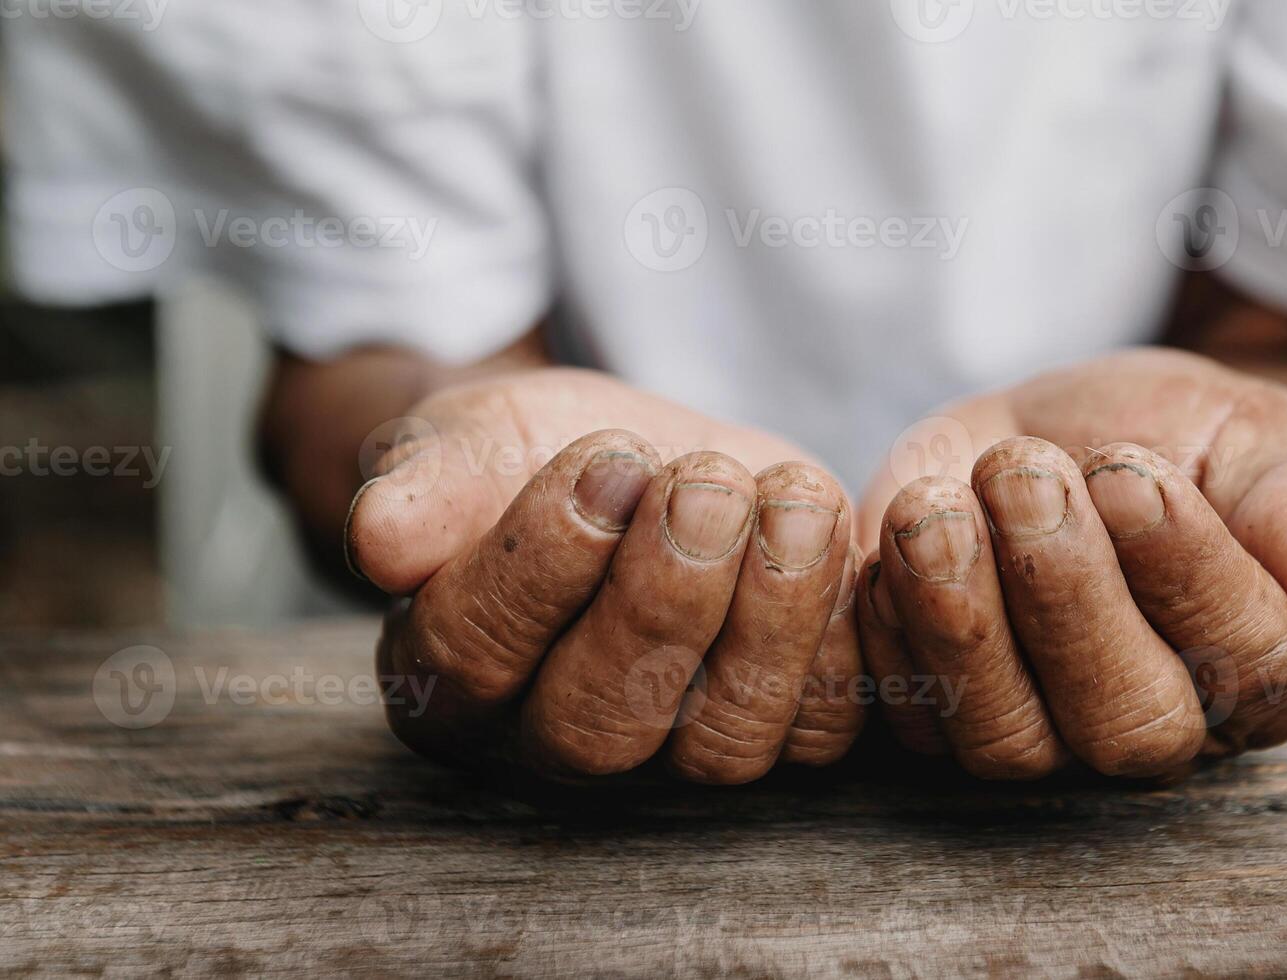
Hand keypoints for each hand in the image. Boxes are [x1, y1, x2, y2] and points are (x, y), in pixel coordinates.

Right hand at [349, 368, 864, 783]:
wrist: (634, 462)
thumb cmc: (528, 458)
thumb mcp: (468, 441)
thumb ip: (426, 483)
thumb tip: (378, 538)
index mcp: (449, 678)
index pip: (475, 658)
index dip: (543, 566)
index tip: (605, 463)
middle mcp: (555, 740)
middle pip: (600, 726)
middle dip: (662, 601)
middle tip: (701, 485)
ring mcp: (674, 749)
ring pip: (723, 742)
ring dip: (769, 615)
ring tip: (784, 498)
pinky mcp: (779, 726)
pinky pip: (824, 725)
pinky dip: (843, 633)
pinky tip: (827, 531)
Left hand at [854, 349, 1286, 777]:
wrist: (1069, 426)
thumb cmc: (1180, 438)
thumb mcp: (1254, 436)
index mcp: (1266, 668)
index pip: (1247, 663)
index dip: (1187, 574)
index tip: (1134, 473)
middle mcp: (1165, 728)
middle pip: (1126, 726)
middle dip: (1067, 596)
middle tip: (1025, 474)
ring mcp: (1049, 737)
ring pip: (1008, 738)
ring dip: (961, 620)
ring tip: (936, 506)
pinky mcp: (946, 718)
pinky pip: (908, 714)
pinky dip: (887, 630)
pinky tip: (891, 537)